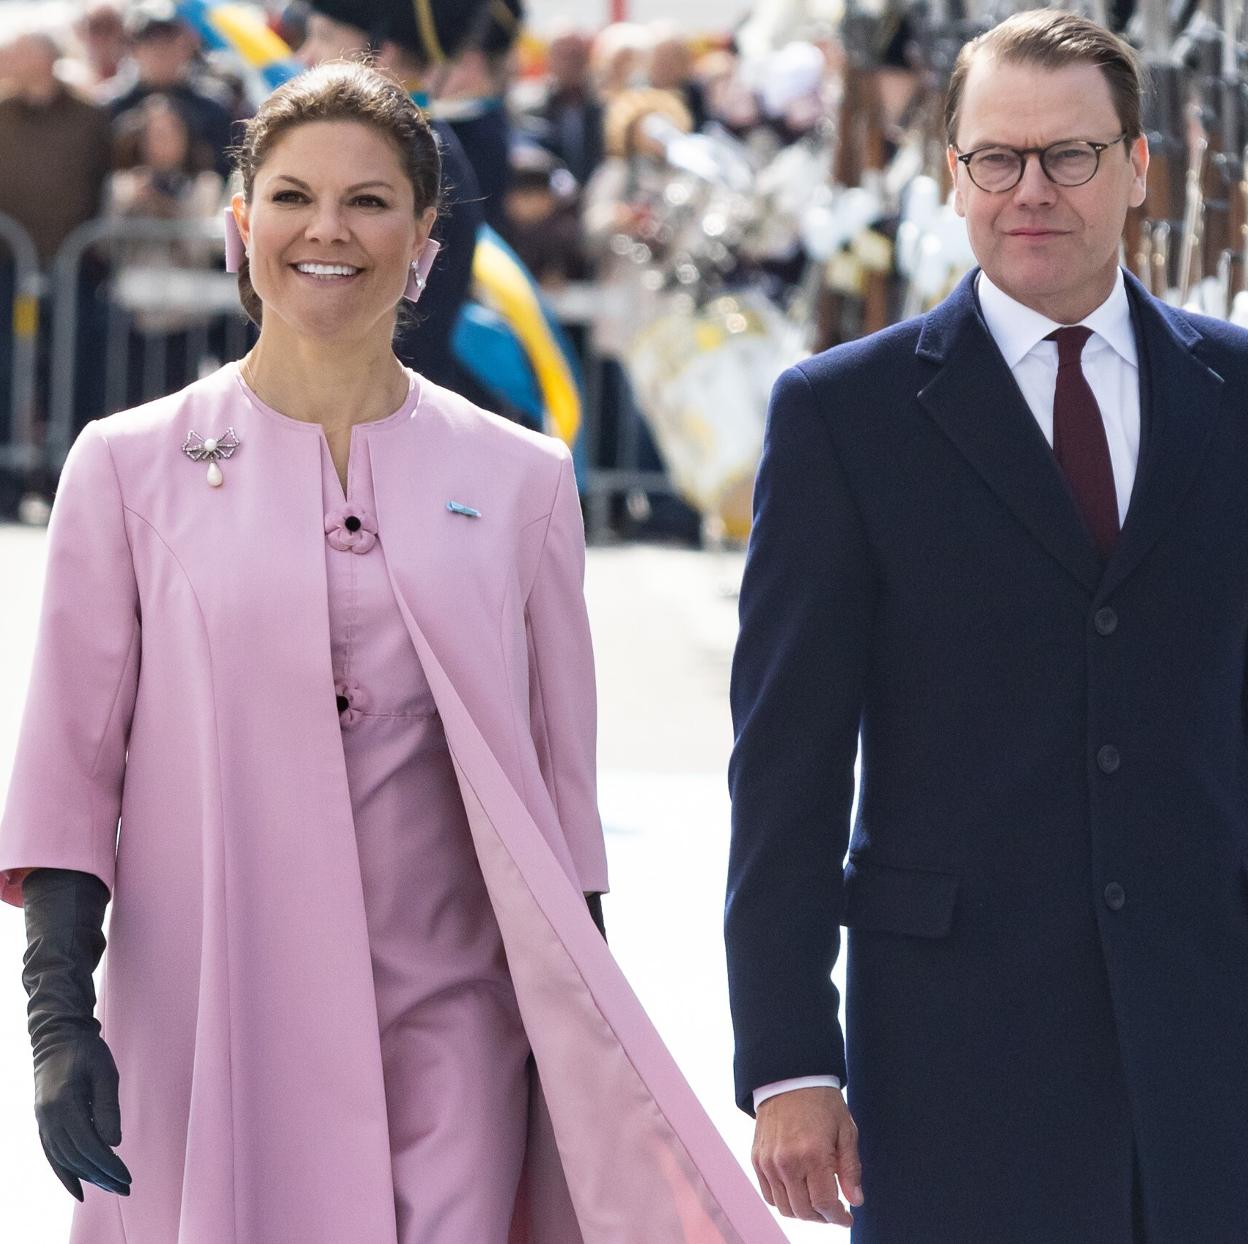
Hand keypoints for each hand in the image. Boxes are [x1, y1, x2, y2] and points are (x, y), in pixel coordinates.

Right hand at [33, 1034, 130, 1199]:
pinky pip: (53, 1156)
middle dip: (101, 1176)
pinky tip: (79, 1189)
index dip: (107, 1164)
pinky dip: (65, 1174)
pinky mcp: (44, 1124)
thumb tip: (114, 1143)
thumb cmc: (85, 1051)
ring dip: (87, 1177)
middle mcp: (48, 1119)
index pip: (87, 1145)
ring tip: (111, 1187)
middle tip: (126, 1188)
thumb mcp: (105, 1071)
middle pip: (76, 1157)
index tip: (126, 1175)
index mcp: (63, 1104)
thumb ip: (109, 1107)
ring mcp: (42, 1123)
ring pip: (64, 1160)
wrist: (56, 1038)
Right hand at [752, 1086, 861, 1225]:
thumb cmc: (821, 1102)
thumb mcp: (846, 1130)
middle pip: (804, 1211)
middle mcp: (787, 1162)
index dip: (838, 1217)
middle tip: (833, 1210)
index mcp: (813, 1154)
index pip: (824, 1204)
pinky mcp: (757, 1159)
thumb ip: (851, 1168)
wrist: (789, 1078)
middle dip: (822, 1217)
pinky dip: (784, 1200)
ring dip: (803, 1212)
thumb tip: (855, 1201)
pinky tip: (797, 1191)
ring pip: (785, 1208)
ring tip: (815, 1201)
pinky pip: (769, 1194)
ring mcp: (768, 1162)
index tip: (846, 1217)